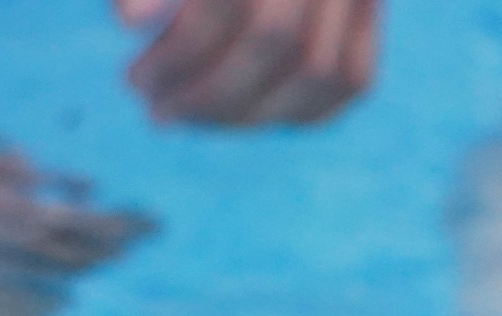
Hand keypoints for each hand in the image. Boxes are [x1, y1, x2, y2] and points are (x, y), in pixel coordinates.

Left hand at [117, 0, 382, 127]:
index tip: (135, 81)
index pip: (233, 5)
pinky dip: (301, 113)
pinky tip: (244, 118)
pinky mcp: (371, 11)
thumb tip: (130, 23)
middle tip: (158, 109)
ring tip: (191, 117)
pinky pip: (353, 81)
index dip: (180, 54)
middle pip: (278, 43)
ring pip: (320, 73)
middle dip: (210, 94)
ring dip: (250, 115)